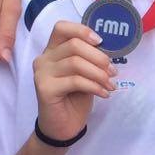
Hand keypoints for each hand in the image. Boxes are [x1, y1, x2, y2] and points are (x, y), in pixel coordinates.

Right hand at [33, 22, 114, 143]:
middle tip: (112, 72)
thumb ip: (89, 59)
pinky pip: (75, 81)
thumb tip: (108, 49)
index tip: (101, 42)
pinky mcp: (45, 88)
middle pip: (74, 45)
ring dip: (99, 74)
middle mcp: (44, 58)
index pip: (62, 28)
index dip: (82, 30)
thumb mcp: (85, 74)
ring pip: (75, 63)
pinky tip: (104, 94)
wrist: (63, 127)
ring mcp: (42, 73)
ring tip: (110, 85)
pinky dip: (94, 86)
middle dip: (98, 57)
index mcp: (53, 50)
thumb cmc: (75, 98)